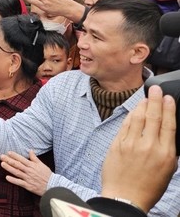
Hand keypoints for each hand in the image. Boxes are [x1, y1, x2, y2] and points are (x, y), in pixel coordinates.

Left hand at [0, 150, 51, 195]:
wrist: (52, 186)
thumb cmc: (47, 175)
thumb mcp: (42, 164)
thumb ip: (34, 158)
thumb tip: (30, 150)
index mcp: (32, 165)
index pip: (22, 159)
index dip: (15, 155)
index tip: (8, 152)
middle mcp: (29, 171)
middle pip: (17, 165)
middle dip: (9, 160)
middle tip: (1, 156)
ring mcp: (28, 178)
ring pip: (17, 172)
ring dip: (9, 168)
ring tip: (2, 164)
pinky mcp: (28, 185)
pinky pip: (19, 182)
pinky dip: (13, 180)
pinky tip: (7, 177)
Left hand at [101, 85, 176, 212]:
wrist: (125, 198)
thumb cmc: (148, 186)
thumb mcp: (167, 169)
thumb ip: (167, 149)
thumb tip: (167, 130)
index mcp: (165, 153)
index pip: (168, 124)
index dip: (169, 108)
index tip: (169, 98)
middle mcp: (148, 146)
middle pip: (153, 116)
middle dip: (155, 100)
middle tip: (156, 89)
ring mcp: (131, 144)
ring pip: (137, 118)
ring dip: (141, 105)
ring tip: (145, 98)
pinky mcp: (117, 144)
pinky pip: (124, 125)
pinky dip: (129, 116)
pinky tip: (133, 111)